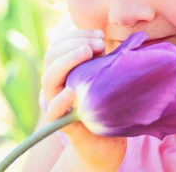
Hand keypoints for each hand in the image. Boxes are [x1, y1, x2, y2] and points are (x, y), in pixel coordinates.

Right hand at [41, 28, 126, 171]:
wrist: (106, 142)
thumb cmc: (107, 102)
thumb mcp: (105, 75)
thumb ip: (108, 57)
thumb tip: (127, 37)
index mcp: (64, 69)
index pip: (60, 44)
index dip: (77, 35)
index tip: (100, 34)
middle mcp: (56, 84)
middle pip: (52, 55)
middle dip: (75, 43)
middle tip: (99, 43)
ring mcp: (56, 102)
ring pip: (49, 77)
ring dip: (67, 60)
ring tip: (88, 52)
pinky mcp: (62, 123)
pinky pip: (53, 111)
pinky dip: (60, 100)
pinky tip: (72, 91)